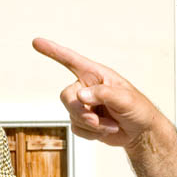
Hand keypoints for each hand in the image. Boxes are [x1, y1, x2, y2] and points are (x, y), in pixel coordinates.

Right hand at [32, 37, 157, 147]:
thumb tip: (80, 96)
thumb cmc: (138, 109)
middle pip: (66, 97)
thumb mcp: (125, 98)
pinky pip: (76, 129)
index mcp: (96, 75)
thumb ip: (103, 94)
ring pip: (72, 116)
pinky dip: (92, 134)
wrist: (140, 132)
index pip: (71, 60)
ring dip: (92, 126)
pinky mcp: (83, 121)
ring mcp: (84, 105)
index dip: (53, 51)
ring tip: (112, 125)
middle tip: (97, 122)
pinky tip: (106, 130)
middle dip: (81, 113)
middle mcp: (87, 87)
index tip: (36, 42)